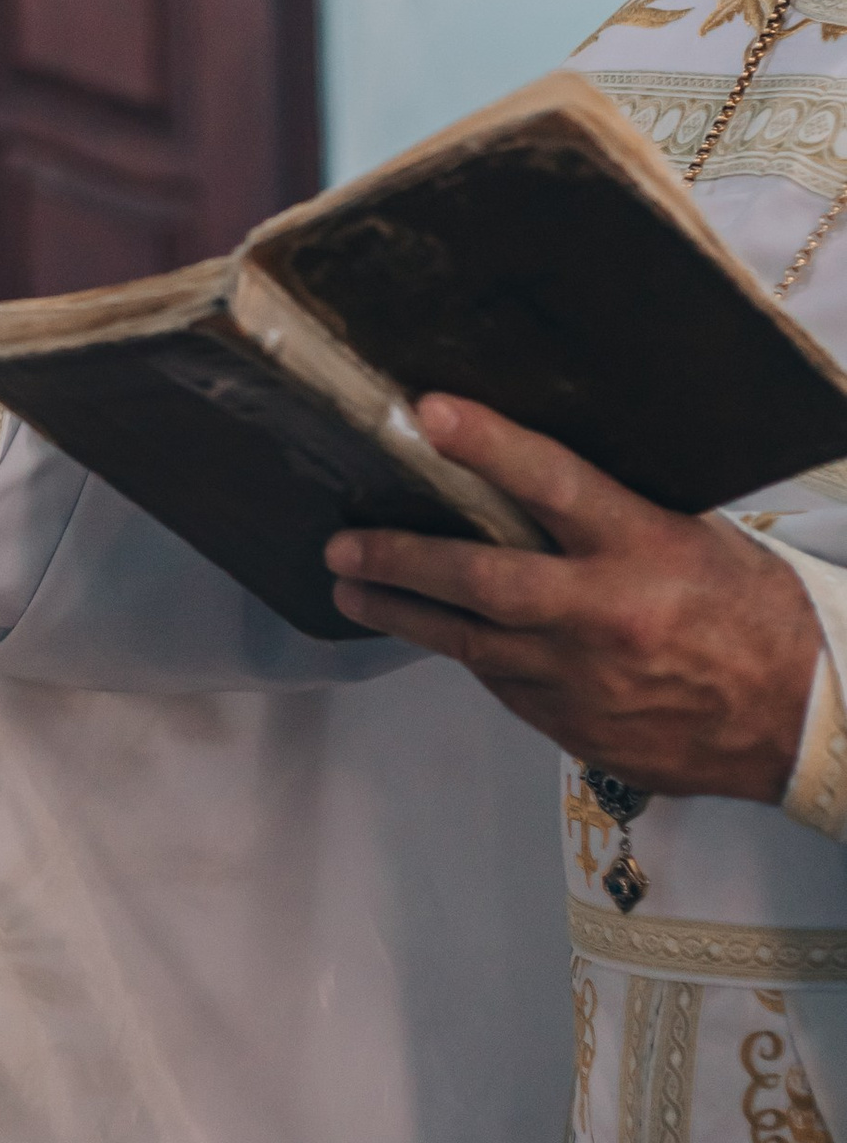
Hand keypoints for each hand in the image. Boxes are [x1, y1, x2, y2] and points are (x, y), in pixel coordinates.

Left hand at [325, 393, 814, 802]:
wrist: (804, 720)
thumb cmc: (754, 613)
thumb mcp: (693, 537)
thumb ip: (610, 517)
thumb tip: (524, 485)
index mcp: (644, 549)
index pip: (552, 482)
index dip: (485, 444)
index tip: (426, 412)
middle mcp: (604, 616)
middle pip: (481, 580)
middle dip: (401, 558)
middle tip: (342, 544)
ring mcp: (584, 681)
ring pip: (471, 645)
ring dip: (405, 615)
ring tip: (352, 591)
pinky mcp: (576, 730)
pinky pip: (505, 687)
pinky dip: (471, 657)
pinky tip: (439, 636)